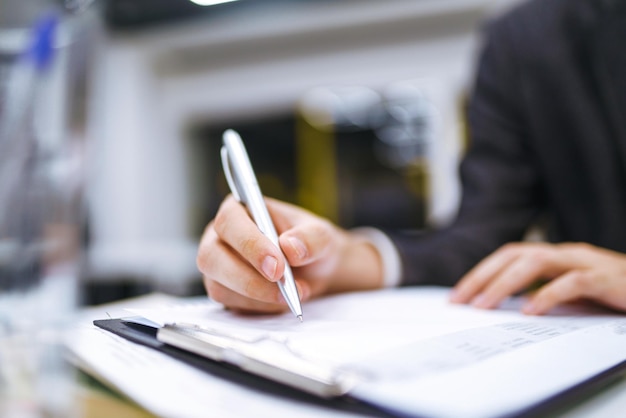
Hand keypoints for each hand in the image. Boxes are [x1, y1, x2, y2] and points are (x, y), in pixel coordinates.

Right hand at [197, 195, 383, 313]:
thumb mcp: (321, 235)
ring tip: (294, 294)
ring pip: (219, 285)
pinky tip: (281, 300)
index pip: (229, 221)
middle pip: (211, 256)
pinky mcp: (223, 290)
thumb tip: (290, 247)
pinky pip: (230, 304)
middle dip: (248, 278)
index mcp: (238, 209)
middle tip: (284, 289)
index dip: (249, 244)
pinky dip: (259, 307)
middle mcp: (219, 236)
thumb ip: (310, 237)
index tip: (276, 266)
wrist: (315, 270)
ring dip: (258, 296)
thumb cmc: (310, 244)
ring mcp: (217, 265)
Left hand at [450, 242, 625, 313]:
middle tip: (460, 300)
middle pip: (514, 254)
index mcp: (554, 256)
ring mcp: (585, 262)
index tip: (457, 296)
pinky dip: (548, 294)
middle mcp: (565, 253)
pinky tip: (530, 311)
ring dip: (506, 283)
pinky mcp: (605, 278)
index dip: (480, 273)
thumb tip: (502, 308)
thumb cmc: (611, 294)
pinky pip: (572, 282)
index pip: (507, 256)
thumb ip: (541, 295)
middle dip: (483, 276)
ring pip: (537, 261)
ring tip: (485, 305)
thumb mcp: (569, 295)